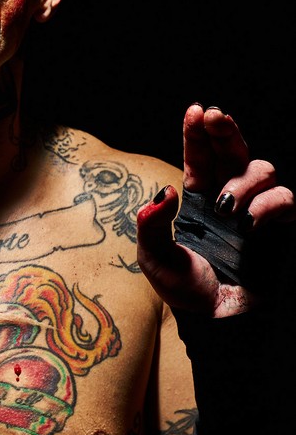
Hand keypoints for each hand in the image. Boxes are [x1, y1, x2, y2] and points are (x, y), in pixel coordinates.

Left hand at [137, 103, 293, 315]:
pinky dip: (268, 204)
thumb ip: (152, 226)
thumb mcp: (155, 259)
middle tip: (214, 116)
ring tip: (225, 207)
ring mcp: (256, 210)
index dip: (198, 134)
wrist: (217, 323)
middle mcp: (228, 198)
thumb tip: (164, 190)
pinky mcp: (279, 228)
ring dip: (243, 179)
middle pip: (233, 150)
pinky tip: (249, 222)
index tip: (195, 111)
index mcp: (198, 199)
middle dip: (225, 130)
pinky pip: (285, 199)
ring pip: (262, 169)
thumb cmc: (185, 291)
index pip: (200, 157)